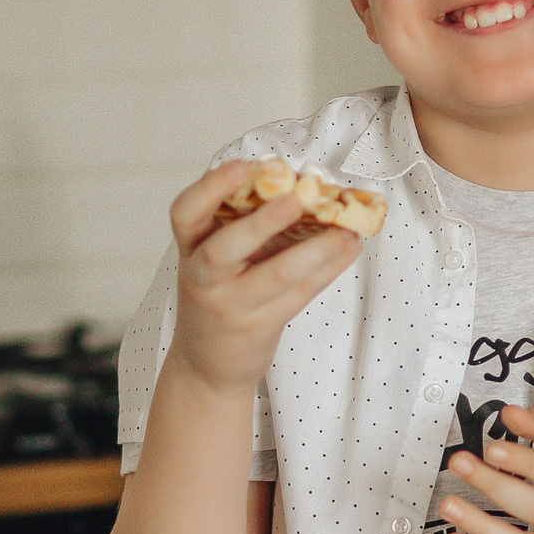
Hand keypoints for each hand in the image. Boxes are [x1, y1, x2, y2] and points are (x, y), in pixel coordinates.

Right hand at [165, 159, 364, 395]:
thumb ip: (243, 226)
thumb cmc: (218, 296)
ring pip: (274, 275)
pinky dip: (328, 269)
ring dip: (316, 249)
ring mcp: (230, 306)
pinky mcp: (258, 328)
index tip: (243, 166)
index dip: (210, 187)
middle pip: (223, 248)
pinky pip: (299, 294)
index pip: (185, 212)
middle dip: (261, 223)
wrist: (205, 366)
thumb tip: (306, 186)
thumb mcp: (215, 260)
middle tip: (295, 200)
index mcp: (190, 248)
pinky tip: (348, 249)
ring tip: (347, 231)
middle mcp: (202, 277)